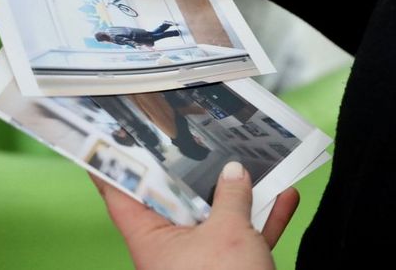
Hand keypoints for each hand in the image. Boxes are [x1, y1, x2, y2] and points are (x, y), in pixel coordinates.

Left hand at [89, 161, 299, 269]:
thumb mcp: (229, 234)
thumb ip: (231, 197)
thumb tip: (234, 172)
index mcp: (152, 242)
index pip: (121, 197)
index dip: (114, 167)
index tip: (111, 139)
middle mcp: (172, 251)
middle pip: (177, 202)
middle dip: (193, 173)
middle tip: (195, 140)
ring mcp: (202, 262)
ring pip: (216, 219)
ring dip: (239, 195)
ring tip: (252, 164)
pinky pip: (244, 239)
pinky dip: (263, 220)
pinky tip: (284, 198)